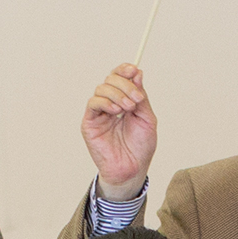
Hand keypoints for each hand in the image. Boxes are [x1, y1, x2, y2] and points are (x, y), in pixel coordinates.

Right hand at [81, 62, 156, 200]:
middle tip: (136, 99)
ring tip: (128, 109)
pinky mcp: (90, 122)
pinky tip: (115, 111)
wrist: (133, 168)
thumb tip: (137, 74)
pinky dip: (105, 102)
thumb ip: (141, 96)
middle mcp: (110, 103)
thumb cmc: (141, 147)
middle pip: (111, 79)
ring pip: (101, 88)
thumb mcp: (147, 117)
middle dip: (125, 85)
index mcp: (124, 100)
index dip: (125, 70)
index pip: (120, 77)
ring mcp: (99, 113)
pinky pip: (93, 103)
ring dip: (117, 94)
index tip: (134, 71)